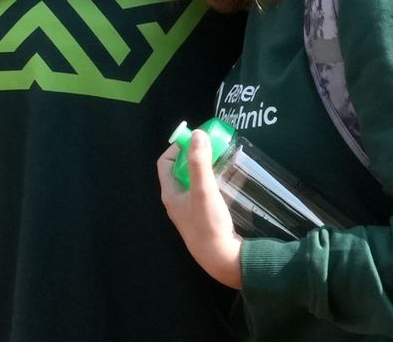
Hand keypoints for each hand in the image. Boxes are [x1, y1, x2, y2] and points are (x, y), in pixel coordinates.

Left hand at [156, 131, 241, 288]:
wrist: (221, 259)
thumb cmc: (208, 225)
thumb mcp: (203, 190)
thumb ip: (199, 162)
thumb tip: (197, 134)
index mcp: (170, 193)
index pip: (165, 163)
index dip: (177, 148)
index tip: (195, 139)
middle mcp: (177, 201)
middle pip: (181, 170)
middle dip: (195, 156)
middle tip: (213, 147)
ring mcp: (190, 210)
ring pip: (194, 181)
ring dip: (205, 169)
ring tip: (222, 160)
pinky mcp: (204, 217)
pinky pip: (204, 192)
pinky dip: (213, 182)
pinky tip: (228, 182)